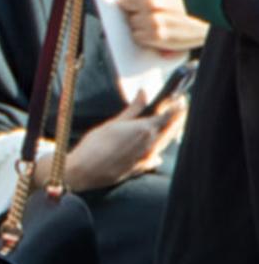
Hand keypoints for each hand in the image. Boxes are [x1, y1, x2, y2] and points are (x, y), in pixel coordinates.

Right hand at [44, 93, 185, 191]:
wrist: (84, 171)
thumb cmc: (95, 145)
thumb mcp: (113, 122)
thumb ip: (133, 108)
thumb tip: (143, 93)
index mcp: (145, 130)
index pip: (170, 115)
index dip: (176, 105)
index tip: (179, 98)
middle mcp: (151, 145)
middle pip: (172, 129)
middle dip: (179, 117)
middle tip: (179, 107)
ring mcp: (148, 158)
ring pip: (165, 143)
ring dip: (169, 131)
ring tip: (168, 123)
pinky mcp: (141, 169)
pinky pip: (155, 158)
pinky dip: (158, 149)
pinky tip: (154, 149)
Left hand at [113, 0, 208, 51]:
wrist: (215, 23)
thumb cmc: (195, 2)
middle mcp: (151, 0)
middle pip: (122, 2)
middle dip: (131, 6)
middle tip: (146, 8)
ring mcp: (152, 19)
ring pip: (130, 21)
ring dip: (138, 22)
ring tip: (157, 20)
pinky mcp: (155, 36)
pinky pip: (137, 36)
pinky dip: (144, 35)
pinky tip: (159, 30)